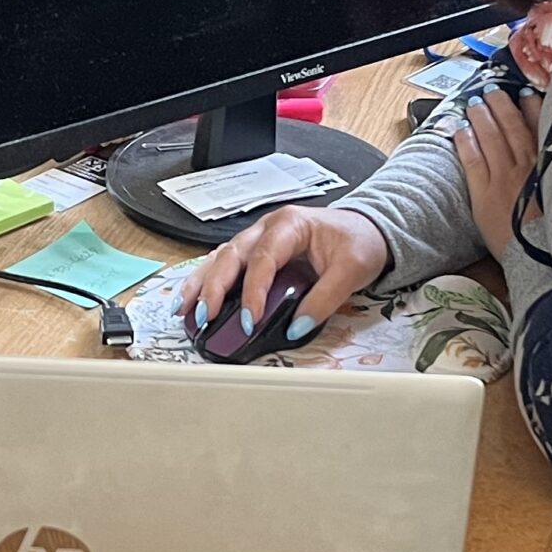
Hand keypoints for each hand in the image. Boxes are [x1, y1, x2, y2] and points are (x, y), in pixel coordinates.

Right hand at [180, 205, 391, 345]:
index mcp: (289, 224)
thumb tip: (298, 327)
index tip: (250, 320)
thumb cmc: (359, 241)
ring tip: (185, 309)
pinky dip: (204, 281)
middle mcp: (266, 228)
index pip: (263, 259)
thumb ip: (326, 299)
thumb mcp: (352, 270)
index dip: (253, 292)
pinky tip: (191, 300)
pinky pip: (223, 264)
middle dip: (214, 288)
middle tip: (207, 316)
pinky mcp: (254, 252)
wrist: (366, 228)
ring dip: (200, 284)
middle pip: (230, 256)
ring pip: (219, 258)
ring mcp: (257, 239)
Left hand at [453, 89, 544, 259]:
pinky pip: (472, 161)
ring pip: (491, 140)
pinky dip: (466, 143)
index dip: (532, 109)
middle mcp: (528, 169)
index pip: (540, 130)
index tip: (526, 92)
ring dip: (482, 118)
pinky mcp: (484, 195)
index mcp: (550, 169)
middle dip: (502, 106)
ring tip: (475, 102)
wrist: (538, 262)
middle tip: (493, 90)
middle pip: (513, 129)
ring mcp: (504, 180)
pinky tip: (461, 129)